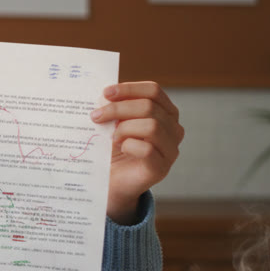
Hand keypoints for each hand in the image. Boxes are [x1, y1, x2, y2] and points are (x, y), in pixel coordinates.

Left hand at [92, 81, 183, 223]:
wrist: (110, 181)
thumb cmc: (113, 149)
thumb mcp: (113, 123)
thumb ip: (113, 107)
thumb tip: (103, 95)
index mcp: (165, 113)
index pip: (154, 91)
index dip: (129, 89)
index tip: (106, 93)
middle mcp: (173, 129)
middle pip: (149, 107)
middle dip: (118, 109)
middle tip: (96, 116)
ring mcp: (170, 150)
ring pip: (152, 126)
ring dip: (124, 128)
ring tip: (111, 136)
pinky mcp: (161, 168)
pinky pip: (147, 149)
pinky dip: (129, 145)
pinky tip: (120, 148)